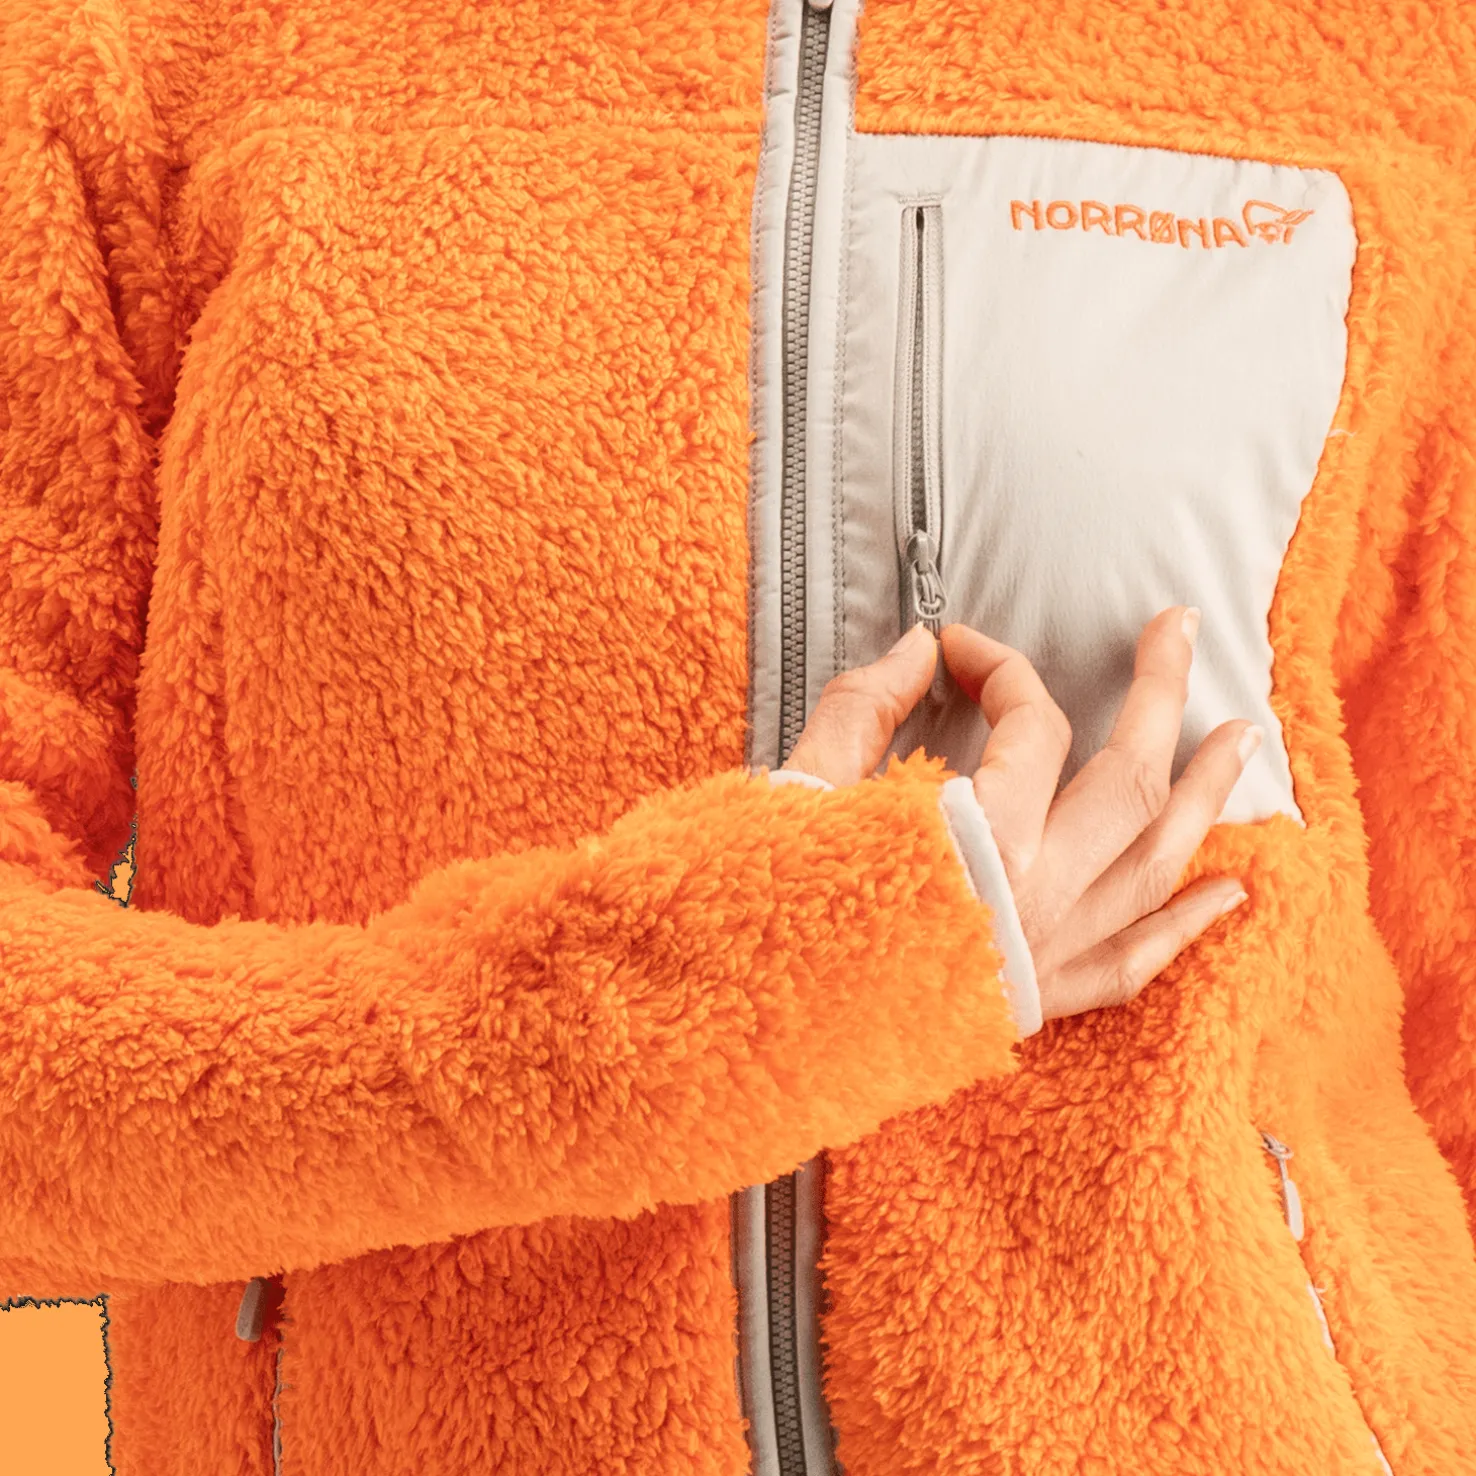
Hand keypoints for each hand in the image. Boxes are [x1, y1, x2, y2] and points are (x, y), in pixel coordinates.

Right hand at [781, 609, 1253, 1021]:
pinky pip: (1133, 965)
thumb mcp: (805, 791)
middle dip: (1161, 694)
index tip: (956, 645)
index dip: (1001, 665)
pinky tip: (1230, 893)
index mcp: (979, 838)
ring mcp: (1046, 953)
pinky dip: (1186, 927)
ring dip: (1206, 798)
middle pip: (1128, 780)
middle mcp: (1035, 894)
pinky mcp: (1035, 1001)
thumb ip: (866, 707)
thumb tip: (916, 649)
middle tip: (1184, 628)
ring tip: (1246, 742)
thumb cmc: (775, 909)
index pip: (1028, 725)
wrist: (759, 1031)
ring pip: (1155, 865)